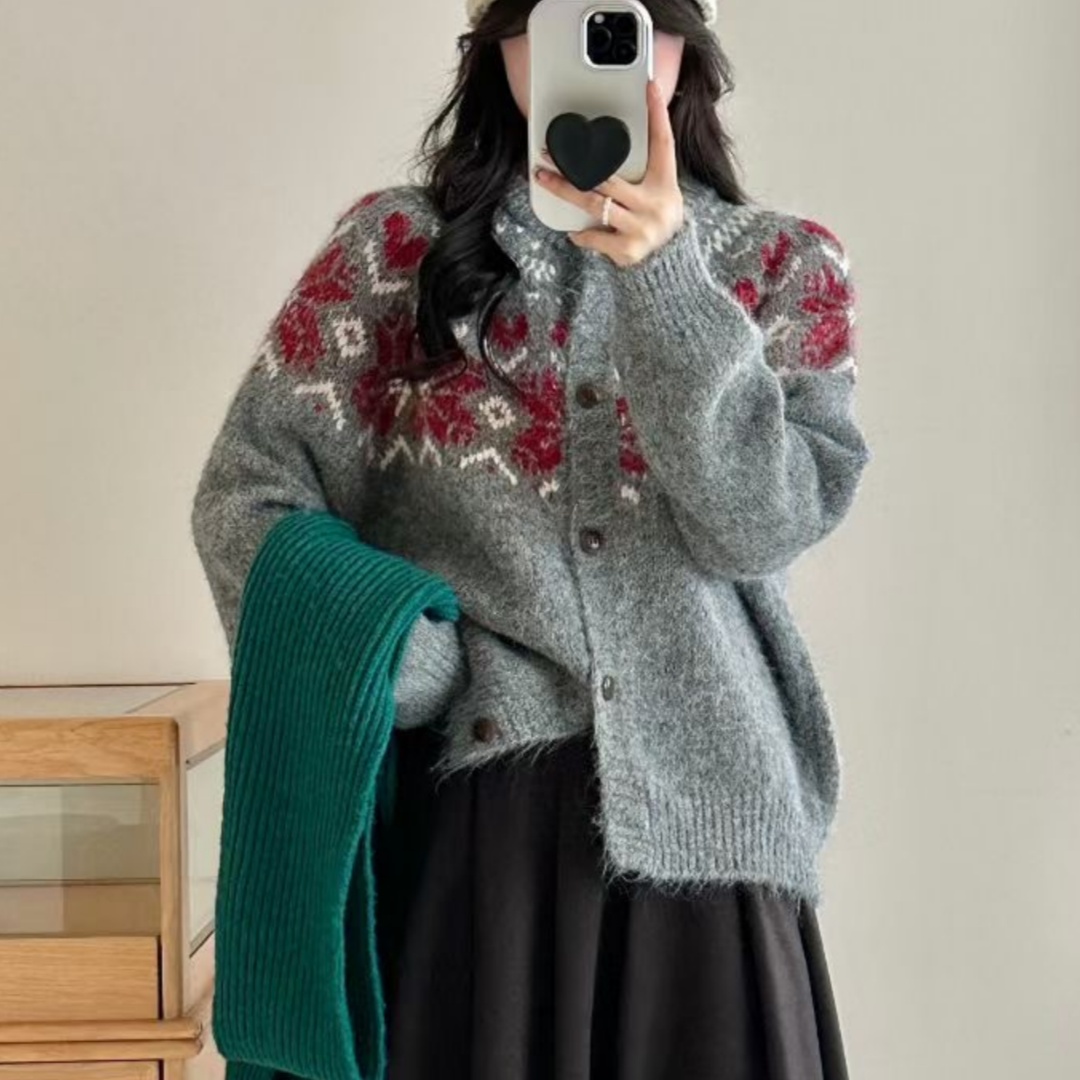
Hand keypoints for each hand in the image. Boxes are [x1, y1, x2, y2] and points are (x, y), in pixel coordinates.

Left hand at [534, 78, 684, 267]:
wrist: (669, 263)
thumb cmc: (655, 219)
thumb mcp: (659, 192)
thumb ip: (640, 171)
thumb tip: (608, 146)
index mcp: (665, 183)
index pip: (663, 141)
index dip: (658, 113)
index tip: (650, 86)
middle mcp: (655, 204)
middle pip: (608, 177)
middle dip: (573, 165)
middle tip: (547, 152)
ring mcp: (642, 228)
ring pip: (594, 204)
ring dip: (564, 191)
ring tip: (544, 179)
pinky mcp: (628, 250)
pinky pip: (594, 236)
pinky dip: (581, 235)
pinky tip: (574, 232)